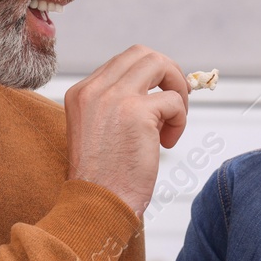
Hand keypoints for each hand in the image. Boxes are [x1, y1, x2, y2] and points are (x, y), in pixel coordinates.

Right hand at [63, 45, 188, 214]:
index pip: (121, 63)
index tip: (158, 101)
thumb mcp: (98, 131)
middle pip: (142, 54)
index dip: (148, 78)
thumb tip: (158, 92)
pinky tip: (166, 144)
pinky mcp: (137, 112)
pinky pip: (174, 101)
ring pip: (160, 64)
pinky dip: (179, 120)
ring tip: (172, 121)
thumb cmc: (101, 179)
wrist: (95, 206)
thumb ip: (116, 106)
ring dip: (177, 89)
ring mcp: (115, 97)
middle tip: (175, 102)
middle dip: (167, 73)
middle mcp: (94, 89)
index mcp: (81, 93)